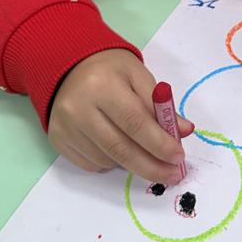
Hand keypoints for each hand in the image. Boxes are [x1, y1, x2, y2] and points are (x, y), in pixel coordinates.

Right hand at [48, 49, 193, 182]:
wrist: (69, 67)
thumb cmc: (110, 70)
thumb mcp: (139, 76)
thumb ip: (160, 105)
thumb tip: (184, 131)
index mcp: (102, 85)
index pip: (135, 122)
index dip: (159, 143)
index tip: (179, 157)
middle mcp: (78, 109)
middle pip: (120, 148)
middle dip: (151, 166)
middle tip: (173, 175)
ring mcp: (65, 127)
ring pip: (108, 160)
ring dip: (134, 163)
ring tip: (147, 154)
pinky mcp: (58, 140)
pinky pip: (92, 164)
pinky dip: (112, 163)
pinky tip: (121, 149)